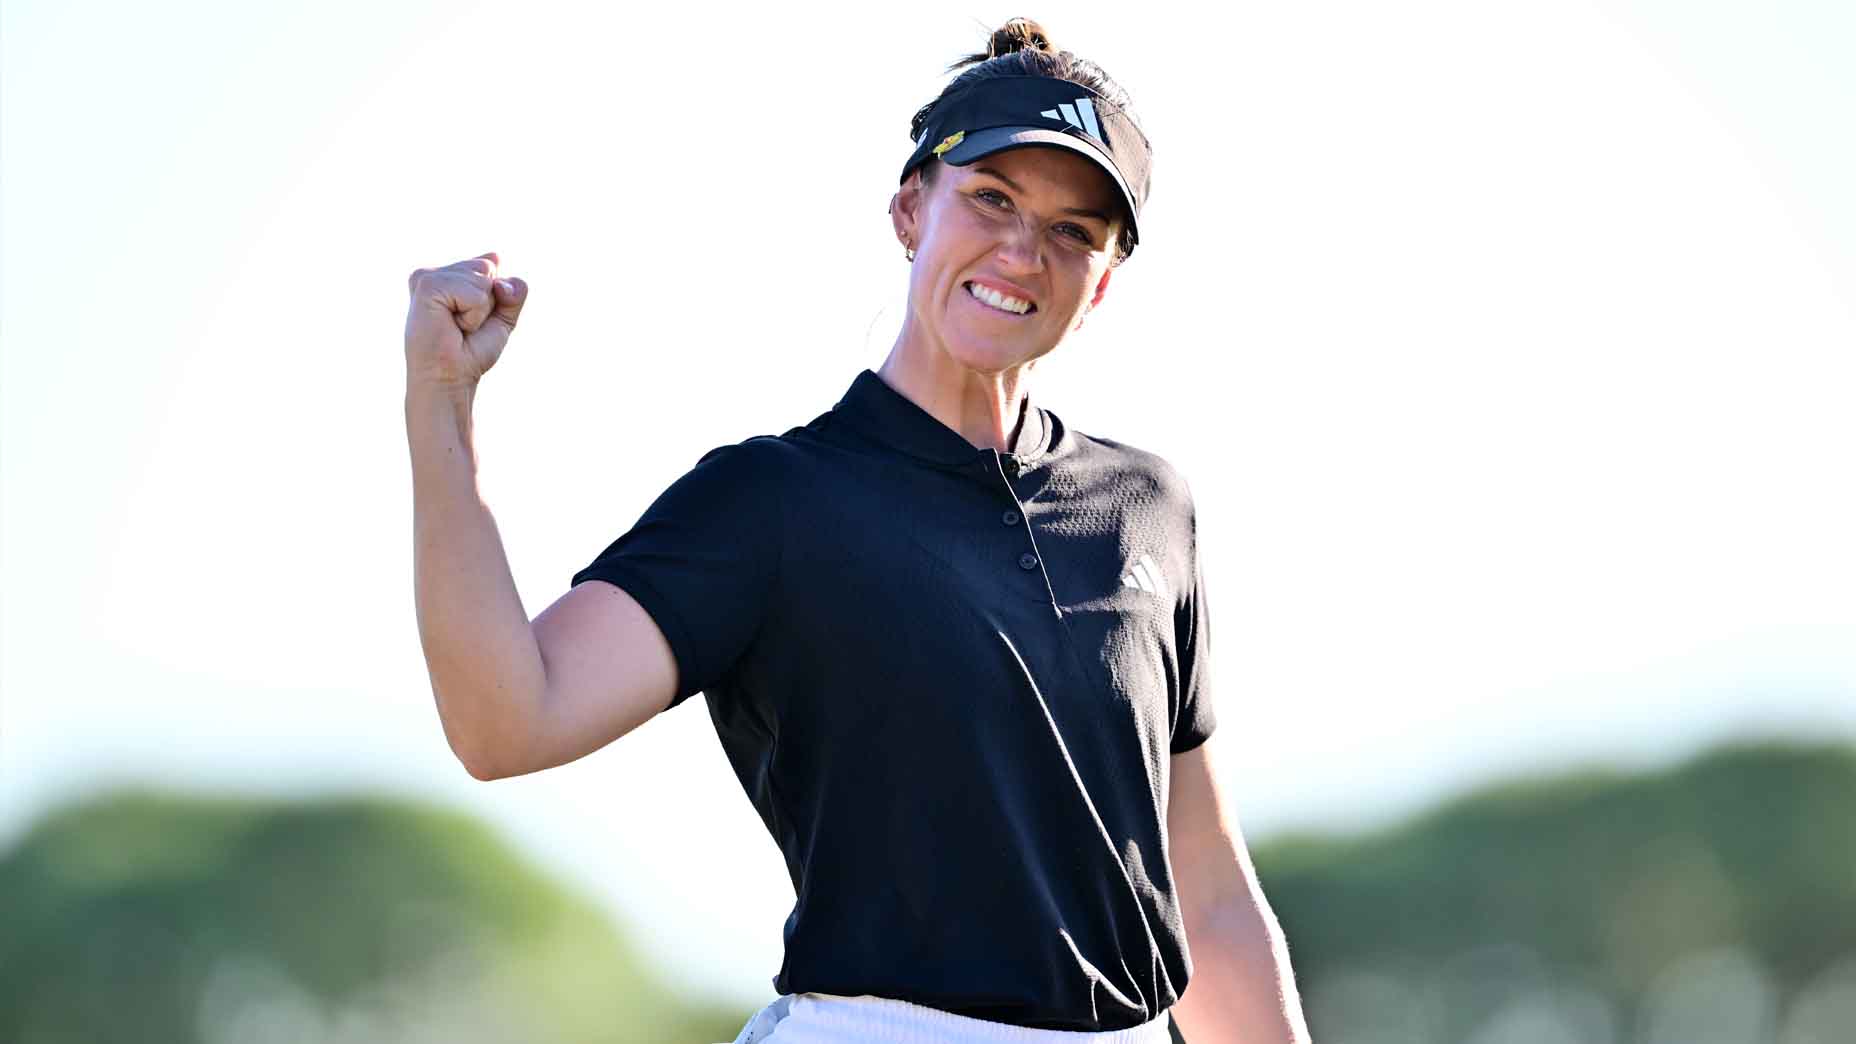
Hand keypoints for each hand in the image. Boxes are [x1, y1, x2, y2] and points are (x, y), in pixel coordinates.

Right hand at [404, 252, 528, 389]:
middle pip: (488, 266)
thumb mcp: (503, 317)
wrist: (450, 377)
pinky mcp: (426, 284)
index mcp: (449, 274)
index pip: (492, 261)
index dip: (497, 295)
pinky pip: (474, 293)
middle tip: (464, 325)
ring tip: (457, 326)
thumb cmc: (471, 351)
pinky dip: (473, 315)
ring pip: (482, 277)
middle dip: (488, 302)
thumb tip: (499, 271)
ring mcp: (428, 276)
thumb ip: (513, 291)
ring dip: (479, 310)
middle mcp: (437, 272)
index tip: (474, 318)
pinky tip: (451, 326)